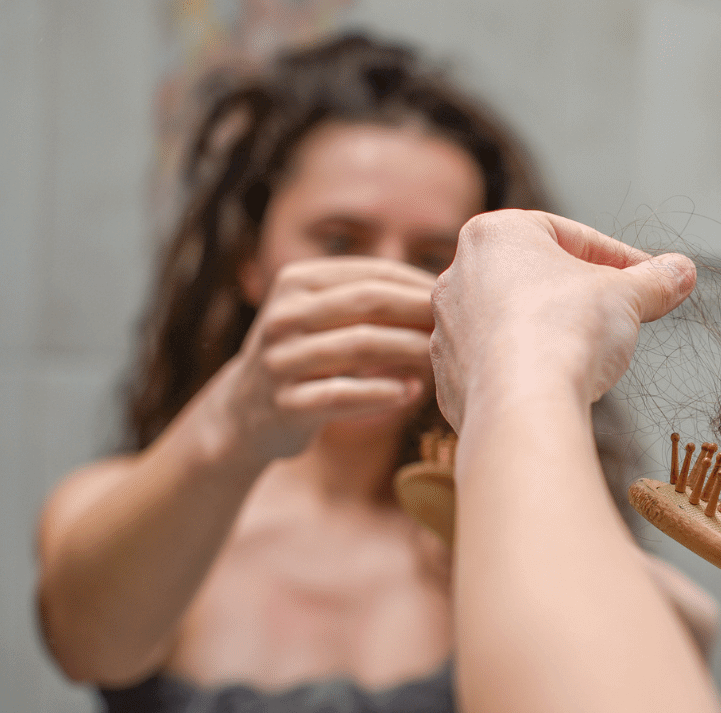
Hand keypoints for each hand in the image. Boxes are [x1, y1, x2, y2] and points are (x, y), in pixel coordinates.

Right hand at [211, 256, 436, 460]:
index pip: (372, 273)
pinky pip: (343, 395)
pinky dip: (383, 393)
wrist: (245, 412)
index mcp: (296, 281)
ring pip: (360, 346)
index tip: (457, 298)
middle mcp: (284, 315)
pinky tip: (412, 392)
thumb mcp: (322, 315)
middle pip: (368, 302)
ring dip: (409, 350)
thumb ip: (367, 298)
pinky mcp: (286, 405)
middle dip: (418, 311)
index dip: (419, 284)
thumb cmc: (306, 356)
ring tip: (441, 358)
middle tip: (458, 325)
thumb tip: (444, 287)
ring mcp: (281, 360)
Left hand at [429, 210, 694, 430]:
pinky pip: (495, 365)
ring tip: (588, 354)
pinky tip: (554, 384)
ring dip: (549, 332)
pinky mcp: (447, 377)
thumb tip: (681, 272)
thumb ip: (654, 280)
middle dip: (578, 294)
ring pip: (511, 322)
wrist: (523, 406)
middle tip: (618, 314)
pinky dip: (524, 370)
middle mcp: (458, 274)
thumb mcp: (627, 295)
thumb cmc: (566, 333)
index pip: (570, 236)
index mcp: (494, 234)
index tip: (645, 278)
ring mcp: (447, 328)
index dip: (618, 259)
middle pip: (535, 278)